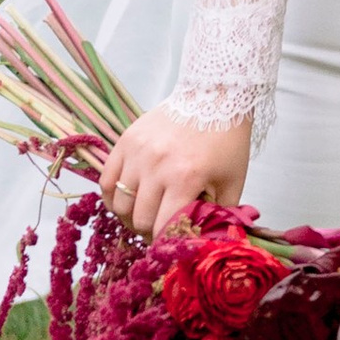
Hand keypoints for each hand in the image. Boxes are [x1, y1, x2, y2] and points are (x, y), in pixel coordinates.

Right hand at [97, 103, 252, 239]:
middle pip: (139, 219)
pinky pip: (106, 179)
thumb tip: (205, 243)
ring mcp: (138, 152)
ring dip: (129, 215)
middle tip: (158, 228)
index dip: (166, 244)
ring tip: (143, 213)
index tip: (171, 244)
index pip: (163, 229)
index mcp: (185, 178)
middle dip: (148, 231)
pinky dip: (112, 195)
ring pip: (119, 203)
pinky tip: (126, 198)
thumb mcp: (232, 182)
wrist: (214, 96)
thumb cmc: (226, 140)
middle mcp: (157, 166)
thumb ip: (219, 216)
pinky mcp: (126, 140)